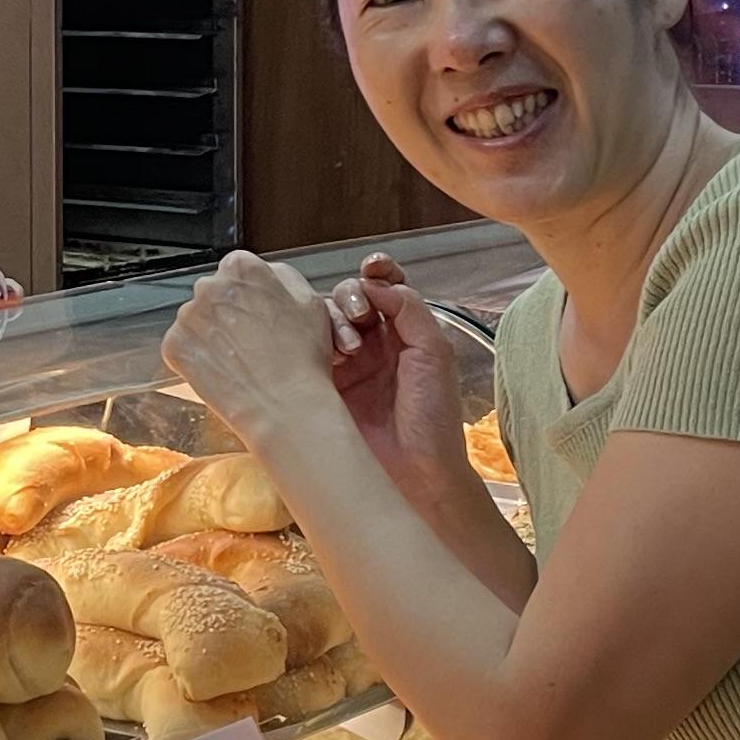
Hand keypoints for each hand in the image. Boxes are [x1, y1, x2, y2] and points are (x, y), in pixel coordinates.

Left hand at [162, 249, 345, 451]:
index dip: (249, 297)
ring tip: (240, 361)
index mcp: (242, 267)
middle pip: (214, 295)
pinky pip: (182, 347)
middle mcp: (210, 285)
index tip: (256, 315)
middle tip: (250, 342)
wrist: (286, 407)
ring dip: (211, 336)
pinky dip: (197, 359)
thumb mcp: (310, 301)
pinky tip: (223, 372)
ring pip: (197, 321)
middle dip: (228, 314)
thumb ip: (281, 276)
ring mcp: (188, 317)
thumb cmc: (302, 359)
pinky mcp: (174, 346)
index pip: (236, 272)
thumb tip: (264, 273)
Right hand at [322, 257, 487, 512]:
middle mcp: (374, 344)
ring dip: (334, 321)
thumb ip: (409, 310)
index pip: (386, 288)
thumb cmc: (433, 418)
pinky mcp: (322, 385)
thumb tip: (377, 283)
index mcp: (405, 333)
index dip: (377, 271)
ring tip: (348, 350)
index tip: (372, 266)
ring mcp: (346, 365)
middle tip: (361, 316)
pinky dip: (308, 341)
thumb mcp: (433, 353)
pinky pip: (306, 350)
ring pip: (326, 319)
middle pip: (351, 297)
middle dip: (352, 296)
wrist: (415, 473)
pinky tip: (320, 352)